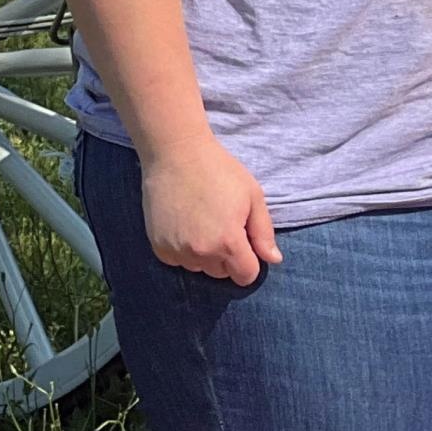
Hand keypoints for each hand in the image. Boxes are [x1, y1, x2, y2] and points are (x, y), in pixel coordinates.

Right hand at [140, 139, 282, 284]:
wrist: (176, 154)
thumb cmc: (220, 171)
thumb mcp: (253, 196)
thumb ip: (264, 232)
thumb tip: (273, 259)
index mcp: (228, 242)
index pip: (246, 276)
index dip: (250, 263)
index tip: (246, 243)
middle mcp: (201, 253)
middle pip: (222, 273)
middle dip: (228, 257)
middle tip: (224, 225)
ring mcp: (176, 251)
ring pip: (199, 268)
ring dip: (205, 255)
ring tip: (204, 222)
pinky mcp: (158, 246)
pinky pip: (178, 260)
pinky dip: (184, 250)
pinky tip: (186, 225)